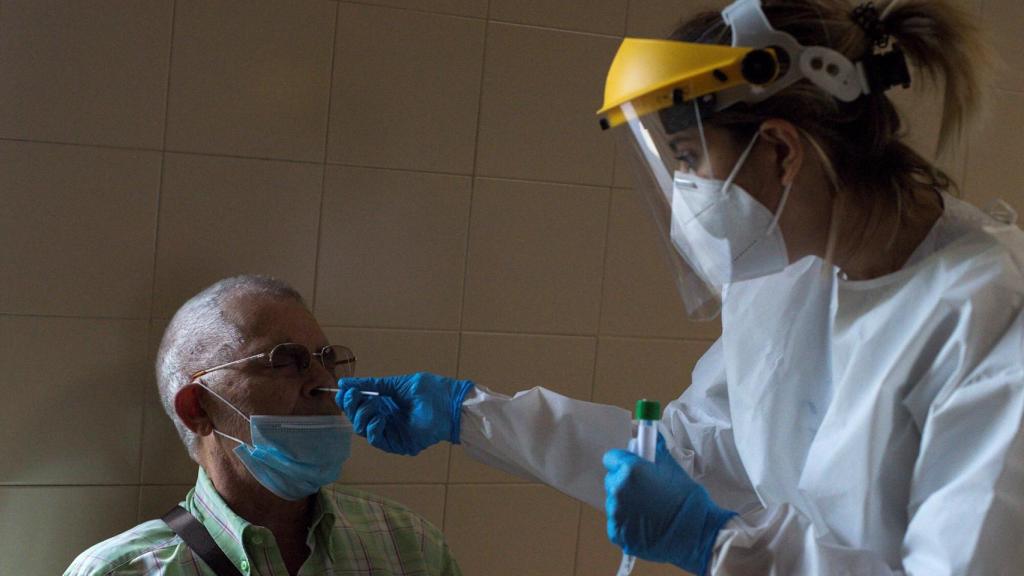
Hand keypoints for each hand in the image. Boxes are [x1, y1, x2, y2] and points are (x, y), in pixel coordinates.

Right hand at [336, 372, 474, 455]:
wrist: (450, 404)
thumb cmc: (430, 391)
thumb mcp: (397, 384)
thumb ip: (372, 385)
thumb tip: (345, 383)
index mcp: (384, 403)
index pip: (359, 404)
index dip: (348, 399)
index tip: (343, 390)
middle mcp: (384, 418)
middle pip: (357, 418)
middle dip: (352, 406)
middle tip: (352, 396)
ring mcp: (390, 432)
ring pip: (362, 429)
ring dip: (362, 416)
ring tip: (372, 405)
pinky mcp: (397, 444)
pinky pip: (377, 440)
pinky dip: (373, 428)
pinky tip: (380, 417)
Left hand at [603, 435, 735, 574]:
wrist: (696, 532)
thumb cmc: (686, 498)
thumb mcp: (671, 466)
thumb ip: (654, 449)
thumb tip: (649, 434)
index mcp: (630, 469)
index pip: (611, 458)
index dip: (622, 461)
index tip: (631, 467)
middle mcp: (618, 489)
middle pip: (612, 480)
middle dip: (625, 483)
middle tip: (645, 491)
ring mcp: (616, 513)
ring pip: (614, 503)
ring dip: (626, 504)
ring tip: (649, 511)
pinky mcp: (618, 533)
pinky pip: (617, 523)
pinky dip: (627, 524)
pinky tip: (645, 525)